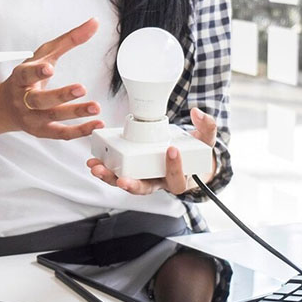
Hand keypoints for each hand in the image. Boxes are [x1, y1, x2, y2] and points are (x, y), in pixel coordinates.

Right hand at [0, 17, 104, 139]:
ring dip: (75, 113)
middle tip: (81, 88)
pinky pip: (61, 134)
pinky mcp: (42, 131)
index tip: (48, 68)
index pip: (26, 74)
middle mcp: (24, 99)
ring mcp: (32, 117)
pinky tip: (96, 124)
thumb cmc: (27, 77)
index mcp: (21, 78)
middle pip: (40, 99)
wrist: (6, 106)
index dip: (37, 72)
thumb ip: (69, 40)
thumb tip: (94, 23)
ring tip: (95, 107)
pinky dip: (80, 131)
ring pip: (53, 117)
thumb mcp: (43, 55)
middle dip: (61, 95)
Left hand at [87, 107, 218, 195]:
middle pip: (145, 189)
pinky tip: (94, 161)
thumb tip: (197, 112)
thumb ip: (207, 126)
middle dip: (132, 184)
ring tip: (97, 168)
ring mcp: (144, 177)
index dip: (174, 167)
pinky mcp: (131, 170)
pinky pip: (117, 174)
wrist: (185, 159)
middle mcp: (159, 182)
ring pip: (126, 183)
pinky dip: (105, 169)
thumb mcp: (206, 141)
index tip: (172, 150)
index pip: (177, 179)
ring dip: (110, 178)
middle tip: (123, 179)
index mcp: (179, 179)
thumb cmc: (194, 153)